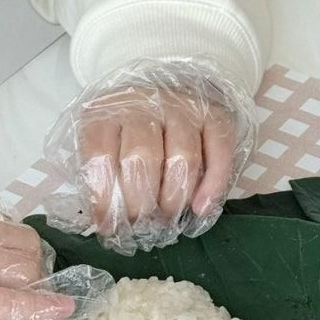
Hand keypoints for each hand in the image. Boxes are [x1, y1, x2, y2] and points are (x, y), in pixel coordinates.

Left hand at [77, 86, 235, 229]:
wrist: (163, 94)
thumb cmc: (128, 132)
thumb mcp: (103, 147)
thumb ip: (102, 179)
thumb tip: (106, 224)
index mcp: (107, 113)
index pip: (101, 157)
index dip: (104, 198)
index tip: (109, 225)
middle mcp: (145, 105)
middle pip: (143, 158)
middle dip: (141, 203)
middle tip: (141, 222)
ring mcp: (182, 108)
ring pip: (183, 158)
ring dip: (175, 198)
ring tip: (167, 216)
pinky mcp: (214, 115)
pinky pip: (219, 152)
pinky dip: (213, 185)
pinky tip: (200, 208)